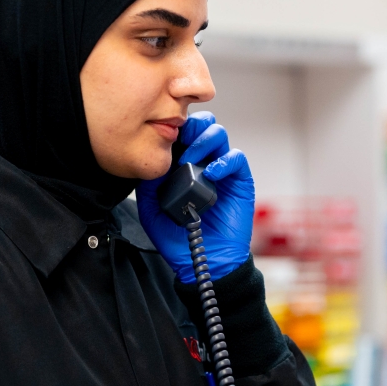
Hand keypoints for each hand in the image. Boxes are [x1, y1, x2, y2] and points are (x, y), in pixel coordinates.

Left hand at [137, 112, 254, 283]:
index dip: (173, 128)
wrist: (205, 260)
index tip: (161, 138)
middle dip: (191, 126)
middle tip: (180, 139)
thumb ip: (147, 187)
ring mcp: (222, 170)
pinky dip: (224, 160)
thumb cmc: (179, 238)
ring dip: (204, 140)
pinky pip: (236, 157)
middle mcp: (203, 162)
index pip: (181, 133)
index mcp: (182, 165)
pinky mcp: (239, 180)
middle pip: (202, 125)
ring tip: (192, 158)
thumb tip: (147, 162)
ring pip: (219, 134)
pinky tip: (210, 173)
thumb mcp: (152, 213)